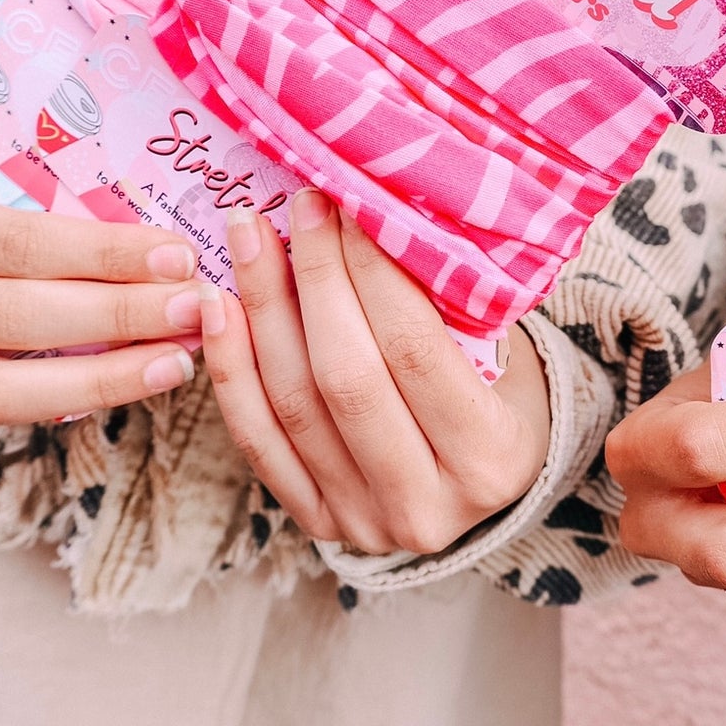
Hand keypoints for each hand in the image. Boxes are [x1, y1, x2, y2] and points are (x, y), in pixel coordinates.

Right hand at [0, 194, 201, 429]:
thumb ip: (19, 227)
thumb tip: (136, 239)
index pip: (18, 245)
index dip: (101, 253)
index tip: (177, 253)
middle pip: (20, 315)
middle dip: (119, 313)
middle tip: (196, 304)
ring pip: (3, 387)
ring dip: (104, 376)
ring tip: (178, 360)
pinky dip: (65, 399)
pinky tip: (127, 383)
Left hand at [199, 190, 552, 552]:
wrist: (490, 488)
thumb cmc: (504, 400)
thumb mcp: (506, 353)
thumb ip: (451, 303)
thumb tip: (379, 214)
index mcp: (490, 456)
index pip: (415, 349)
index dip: (373, 271)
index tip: (351, 205)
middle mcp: (425, 503)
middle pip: (346, 377)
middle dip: (316, 278)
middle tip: (299, 205)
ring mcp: (364, 519)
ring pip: (293, 404)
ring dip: (263, 310)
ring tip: (248, 237)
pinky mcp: (316, 520)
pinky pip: (258, 440)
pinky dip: (232, 368)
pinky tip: (219, 306)